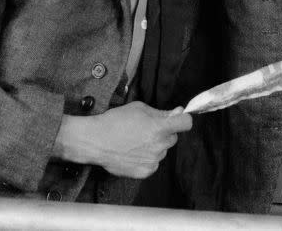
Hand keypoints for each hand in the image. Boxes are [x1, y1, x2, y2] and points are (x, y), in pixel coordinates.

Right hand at [53, 102, 192, 178]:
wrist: (96, 141)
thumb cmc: (115, 121)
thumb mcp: (139, 108)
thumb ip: (161, 112)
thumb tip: (178, 112)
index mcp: (159, 128)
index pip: (186, 123)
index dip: (183, 119)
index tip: (179, 119)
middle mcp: (159, 145)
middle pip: (173, 138)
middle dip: (164, 132)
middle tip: (147, 129)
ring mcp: (152, 160)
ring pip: (162, 151)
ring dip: (155, 146)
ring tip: (136, 141)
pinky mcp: (145, 172)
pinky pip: (153, 163)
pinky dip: (147, 158)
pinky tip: (133, 152)